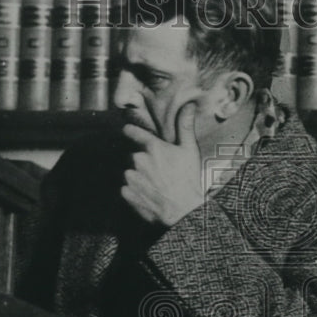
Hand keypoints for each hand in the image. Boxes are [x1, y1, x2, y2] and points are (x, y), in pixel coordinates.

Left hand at [121, 102, 203, 226]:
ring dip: (137, 176)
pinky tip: (147, 194)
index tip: (126, 130)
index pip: (133, 132)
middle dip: (141, 161)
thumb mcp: (190, 151)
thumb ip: (185, 126)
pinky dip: (134, 190)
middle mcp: (138, 159)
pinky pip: (126, 188)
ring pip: (129, 171)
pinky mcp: (126, 193)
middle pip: (133, 155)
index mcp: (152, 147)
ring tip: (153, 185)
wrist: (182, 211)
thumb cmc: (188, 180)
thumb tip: (189, 105)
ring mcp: (130, 177)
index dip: (130, 130)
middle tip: (156, 171)